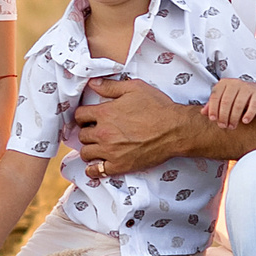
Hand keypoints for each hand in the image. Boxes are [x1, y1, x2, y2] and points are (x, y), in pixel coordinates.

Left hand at [74, 76, 205, 174]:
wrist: (175, 130)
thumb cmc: (158, 108)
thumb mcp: (135, 88)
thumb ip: (111, 86)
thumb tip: (93, 84)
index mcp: (105, 113)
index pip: (80, 115)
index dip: (84, 115)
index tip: (89, 117)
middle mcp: (104, 133)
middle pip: (82, 135)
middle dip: (87, 131)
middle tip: (96, 131)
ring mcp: (110, 151)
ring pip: (86, 153)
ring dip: (89, 149)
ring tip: (97, 146)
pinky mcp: (120, 165)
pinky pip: (96, 171)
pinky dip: (93, 168)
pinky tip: (97, 164)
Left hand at [204, 77, 255, 127]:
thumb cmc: (239, 97)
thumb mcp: (225, 99)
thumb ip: (214, 105)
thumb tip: (203, 113)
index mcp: (224, 83)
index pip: (216, 96)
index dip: (213, 109)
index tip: (213, 119)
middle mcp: (235, 83)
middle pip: (226, 101)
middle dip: (223, 116)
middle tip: (224, 126)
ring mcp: (248, 87)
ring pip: (238, 104)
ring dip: (234, 118)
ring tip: (232, 126)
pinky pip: (252, 105)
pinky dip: (248, 114)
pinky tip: (245, 121)